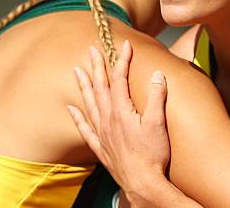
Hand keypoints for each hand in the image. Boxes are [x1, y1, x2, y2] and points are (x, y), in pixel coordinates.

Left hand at [68, 41, 170, 203]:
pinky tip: (71, 108)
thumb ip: (156, 96)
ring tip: (77, 71)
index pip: (119, 78)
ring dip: (84, 86)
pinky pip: (85, 128)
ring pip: (89, 104)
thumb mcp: (158, 123)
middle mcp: (108, 119)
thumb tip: (158, 74)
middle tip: (91, 50)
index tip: (125, 45)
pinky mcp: (102, 147)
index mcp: (121, 110)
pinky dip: (77, 116)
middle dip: (96, 67)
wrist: (142, 184)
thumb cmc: (152, 154)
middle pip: (100, 87)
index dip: (122, 60)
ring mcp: (102, 133)